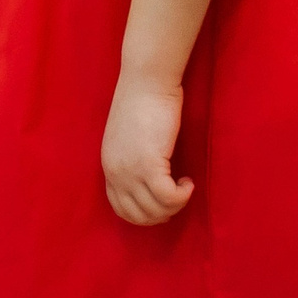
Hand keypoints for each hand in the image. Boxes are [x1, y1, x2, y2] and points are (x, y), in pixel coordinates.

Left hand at [102, 76, 194, 225]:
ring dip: (175, 204)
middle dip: (162, 214)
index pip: (121, 209)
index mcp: (108, 166)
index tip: (162, 206)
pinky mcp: (149, 164)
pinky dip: (182, 195)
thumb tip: (149, 180)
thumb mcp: (128, 138)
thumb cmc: (142, 102)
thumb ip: (131, 160)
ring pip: (156, 209)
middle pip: (139, 215)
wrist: (146, 82)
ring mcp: (130, 171)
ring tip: (184, 186)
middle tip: (178, 198)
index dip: (144, 215)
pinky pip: (169, 197)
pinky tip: (188, 181)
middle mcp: (116, 173)